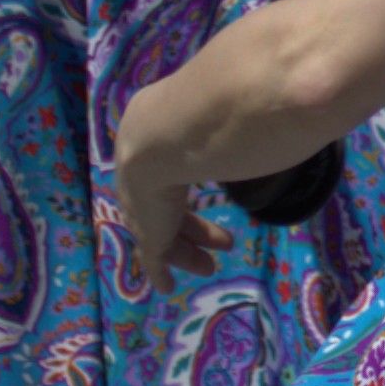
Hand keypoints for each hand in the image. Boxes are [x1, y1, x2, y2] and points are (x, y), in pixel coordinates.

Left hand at [106, 82, 211, 273]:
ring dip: (186, 250)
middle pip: (164, 207)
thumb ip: (221, 112)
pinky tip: (167, 287)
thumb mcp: (204, 109)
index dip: (182, 185)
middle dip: (191, 226)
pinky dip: (159, 271)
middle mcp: (136, 173)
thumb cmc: (198, 115)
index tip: (198, 197)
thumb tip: (247, 98)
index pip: (164, 169)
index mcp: (146, 138)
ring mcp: (138, 204)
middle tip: (223, 240)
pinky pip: (152, 257)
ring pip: (161, 233)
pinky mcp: (145, 231)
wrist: (162, 138)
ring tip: (209, 266)